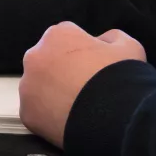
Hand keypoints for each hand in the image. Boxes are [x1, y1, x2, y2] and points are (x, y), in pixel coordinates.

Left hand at [19, 22, 145, 146]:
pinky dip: (49, 115)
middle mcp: (34, 56)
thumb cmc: (122, 76)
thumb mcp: (128, 46)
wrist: (116, 117)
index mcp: (57, 35)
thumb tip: (102, 41)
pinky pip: (37, 111)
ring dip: (53, 93)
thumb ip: (111, 38)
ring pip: (38, 87)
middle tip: (84, 87)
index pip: (66, 37)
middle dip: (62, 70)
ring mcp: (27, 86)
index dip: (83, 51)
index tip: (95, 66)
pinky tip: (69, 120)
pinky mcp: (26, 113)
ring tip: (78, 106)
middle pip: (47, 61)